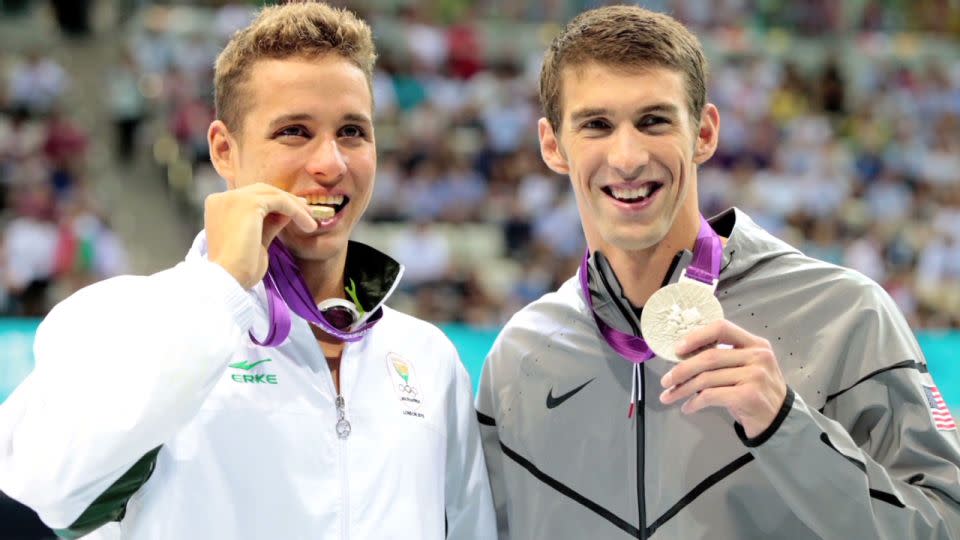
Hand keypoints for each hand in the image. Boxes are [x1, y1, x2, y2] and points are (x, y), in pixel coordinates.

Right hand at [205, 183, 316, 288]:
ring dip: (296, 207)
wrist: (228, 280)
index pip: (252, 197)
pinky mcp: (248, 203)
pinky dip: (297, 212)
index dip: (275, 203)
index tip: (296, 212)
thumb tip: (285, 214)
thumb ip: (268, 224)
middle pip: (262, 191)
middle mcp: (223, 198)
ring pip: (273, 194)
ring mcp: (234, 198)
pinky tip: (309, 226)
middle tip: (308, 212)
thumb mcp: (257, 241)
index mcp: (218, 206)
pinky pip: (280, 201)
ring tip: (312, 224)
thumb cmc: (239, 269)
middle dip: (287, 200)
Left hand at [658, 319, 787, 438]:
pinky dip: (694, 403)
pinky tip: (687, 408)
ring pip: (706, 379)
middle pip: (709, 357)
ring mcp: (755, 376)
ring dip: (682, 389)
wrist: (779, 419)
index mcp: (755, 343)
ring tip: (669, 396)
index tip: (677, 349)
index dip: (696, 336)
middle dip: (681, 369)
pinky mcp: (748, 396)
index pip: (722, 328)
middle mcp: (757, 356)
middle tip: (665, 380)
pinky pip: (711, 396)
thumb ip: (723, 357)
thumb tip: (683, 355)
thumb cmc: (755, 390)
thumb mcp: (745, 367)